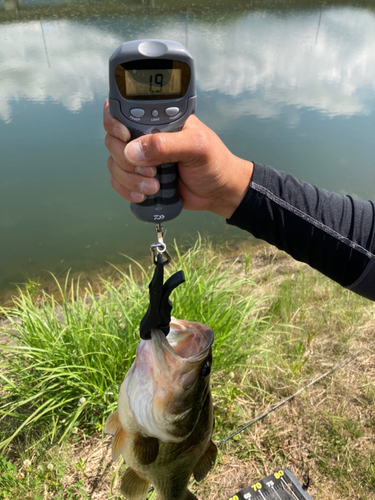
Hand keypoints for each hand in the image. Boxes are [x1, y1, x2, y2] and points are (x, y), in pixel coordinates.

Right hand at [103, 99, 252, 218]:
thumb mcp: (196, 146)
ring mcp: (141, 158)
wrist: (219, 192)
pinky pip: (118, 182)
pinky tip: (144, 195)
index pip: (123, 110)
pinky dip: (127, 190)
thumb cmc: (214, 162)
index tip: (125, 136)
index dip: (115, 122)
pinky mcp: (140, 178)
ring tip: (155, 187)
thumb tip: (133, 151)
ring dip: (129, 179)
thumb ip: (166, 145)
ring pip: (114, 164)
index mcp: (158, 119)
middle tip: (152, 171)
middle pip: (113, 141)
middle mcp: (145, 136)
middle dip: (127, 160)